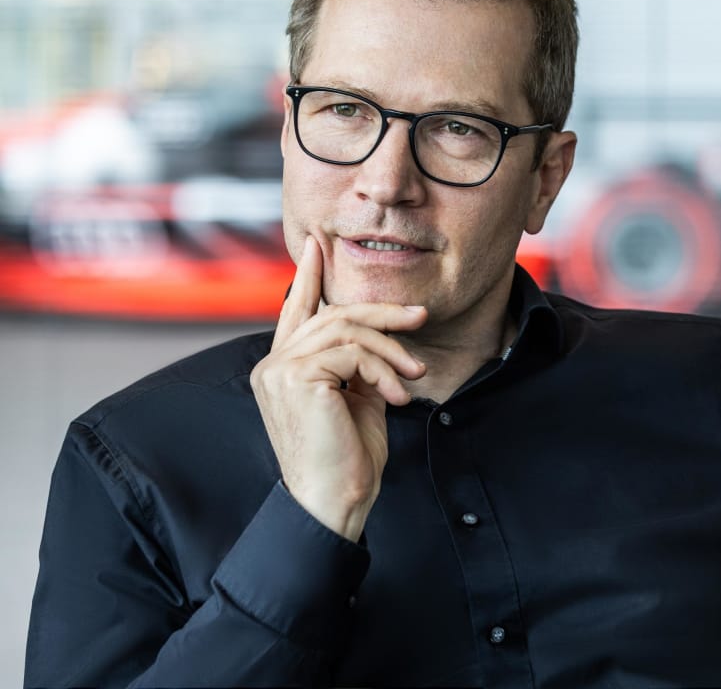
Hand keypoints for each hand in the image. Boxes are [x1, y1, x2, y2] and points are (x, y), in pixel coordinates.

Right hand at [250, 235, 427, 540]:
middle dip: (382, 311)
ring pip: (347, 328)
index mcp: (283, 369)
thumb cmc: (349, 460)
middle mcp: (273, 365)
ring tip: (416, 372)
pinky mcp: (295, 377)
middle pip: (333, 314)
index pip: (295, 311)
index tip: (318, 245)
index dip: (308, 276)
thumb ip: (357, 365)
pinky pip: (352, 352)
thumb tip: (380, 338)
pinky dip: (383, 369)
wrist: (335, 501)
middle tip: (420, 315)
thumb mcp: (358, 400)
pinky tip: (397, 396)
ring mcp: (279, 370)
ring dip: (391, 347)